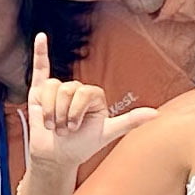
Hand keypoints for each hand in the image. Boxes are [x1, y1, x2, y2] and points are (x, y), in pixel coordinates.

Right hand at [22, 32, 150, 178]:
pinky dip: (39, 52)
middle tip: (64, 130)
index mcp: (93, 96)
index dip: (77, 111)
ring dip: (50, 110)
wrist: (56, 157)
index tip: (75, 129)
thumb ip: (130, 121)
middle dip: (63, 113)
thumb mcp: (106, 133)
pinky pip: (40, 68)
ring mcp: (57, 90)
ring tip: (52, 125)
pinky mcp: (39, 92)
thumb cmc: (82, 146)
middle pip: (67, 89)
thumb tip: (156, 113)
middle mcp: (76, 90)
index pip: (84, 91)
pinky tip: (41, 37)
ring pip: (52, 88)